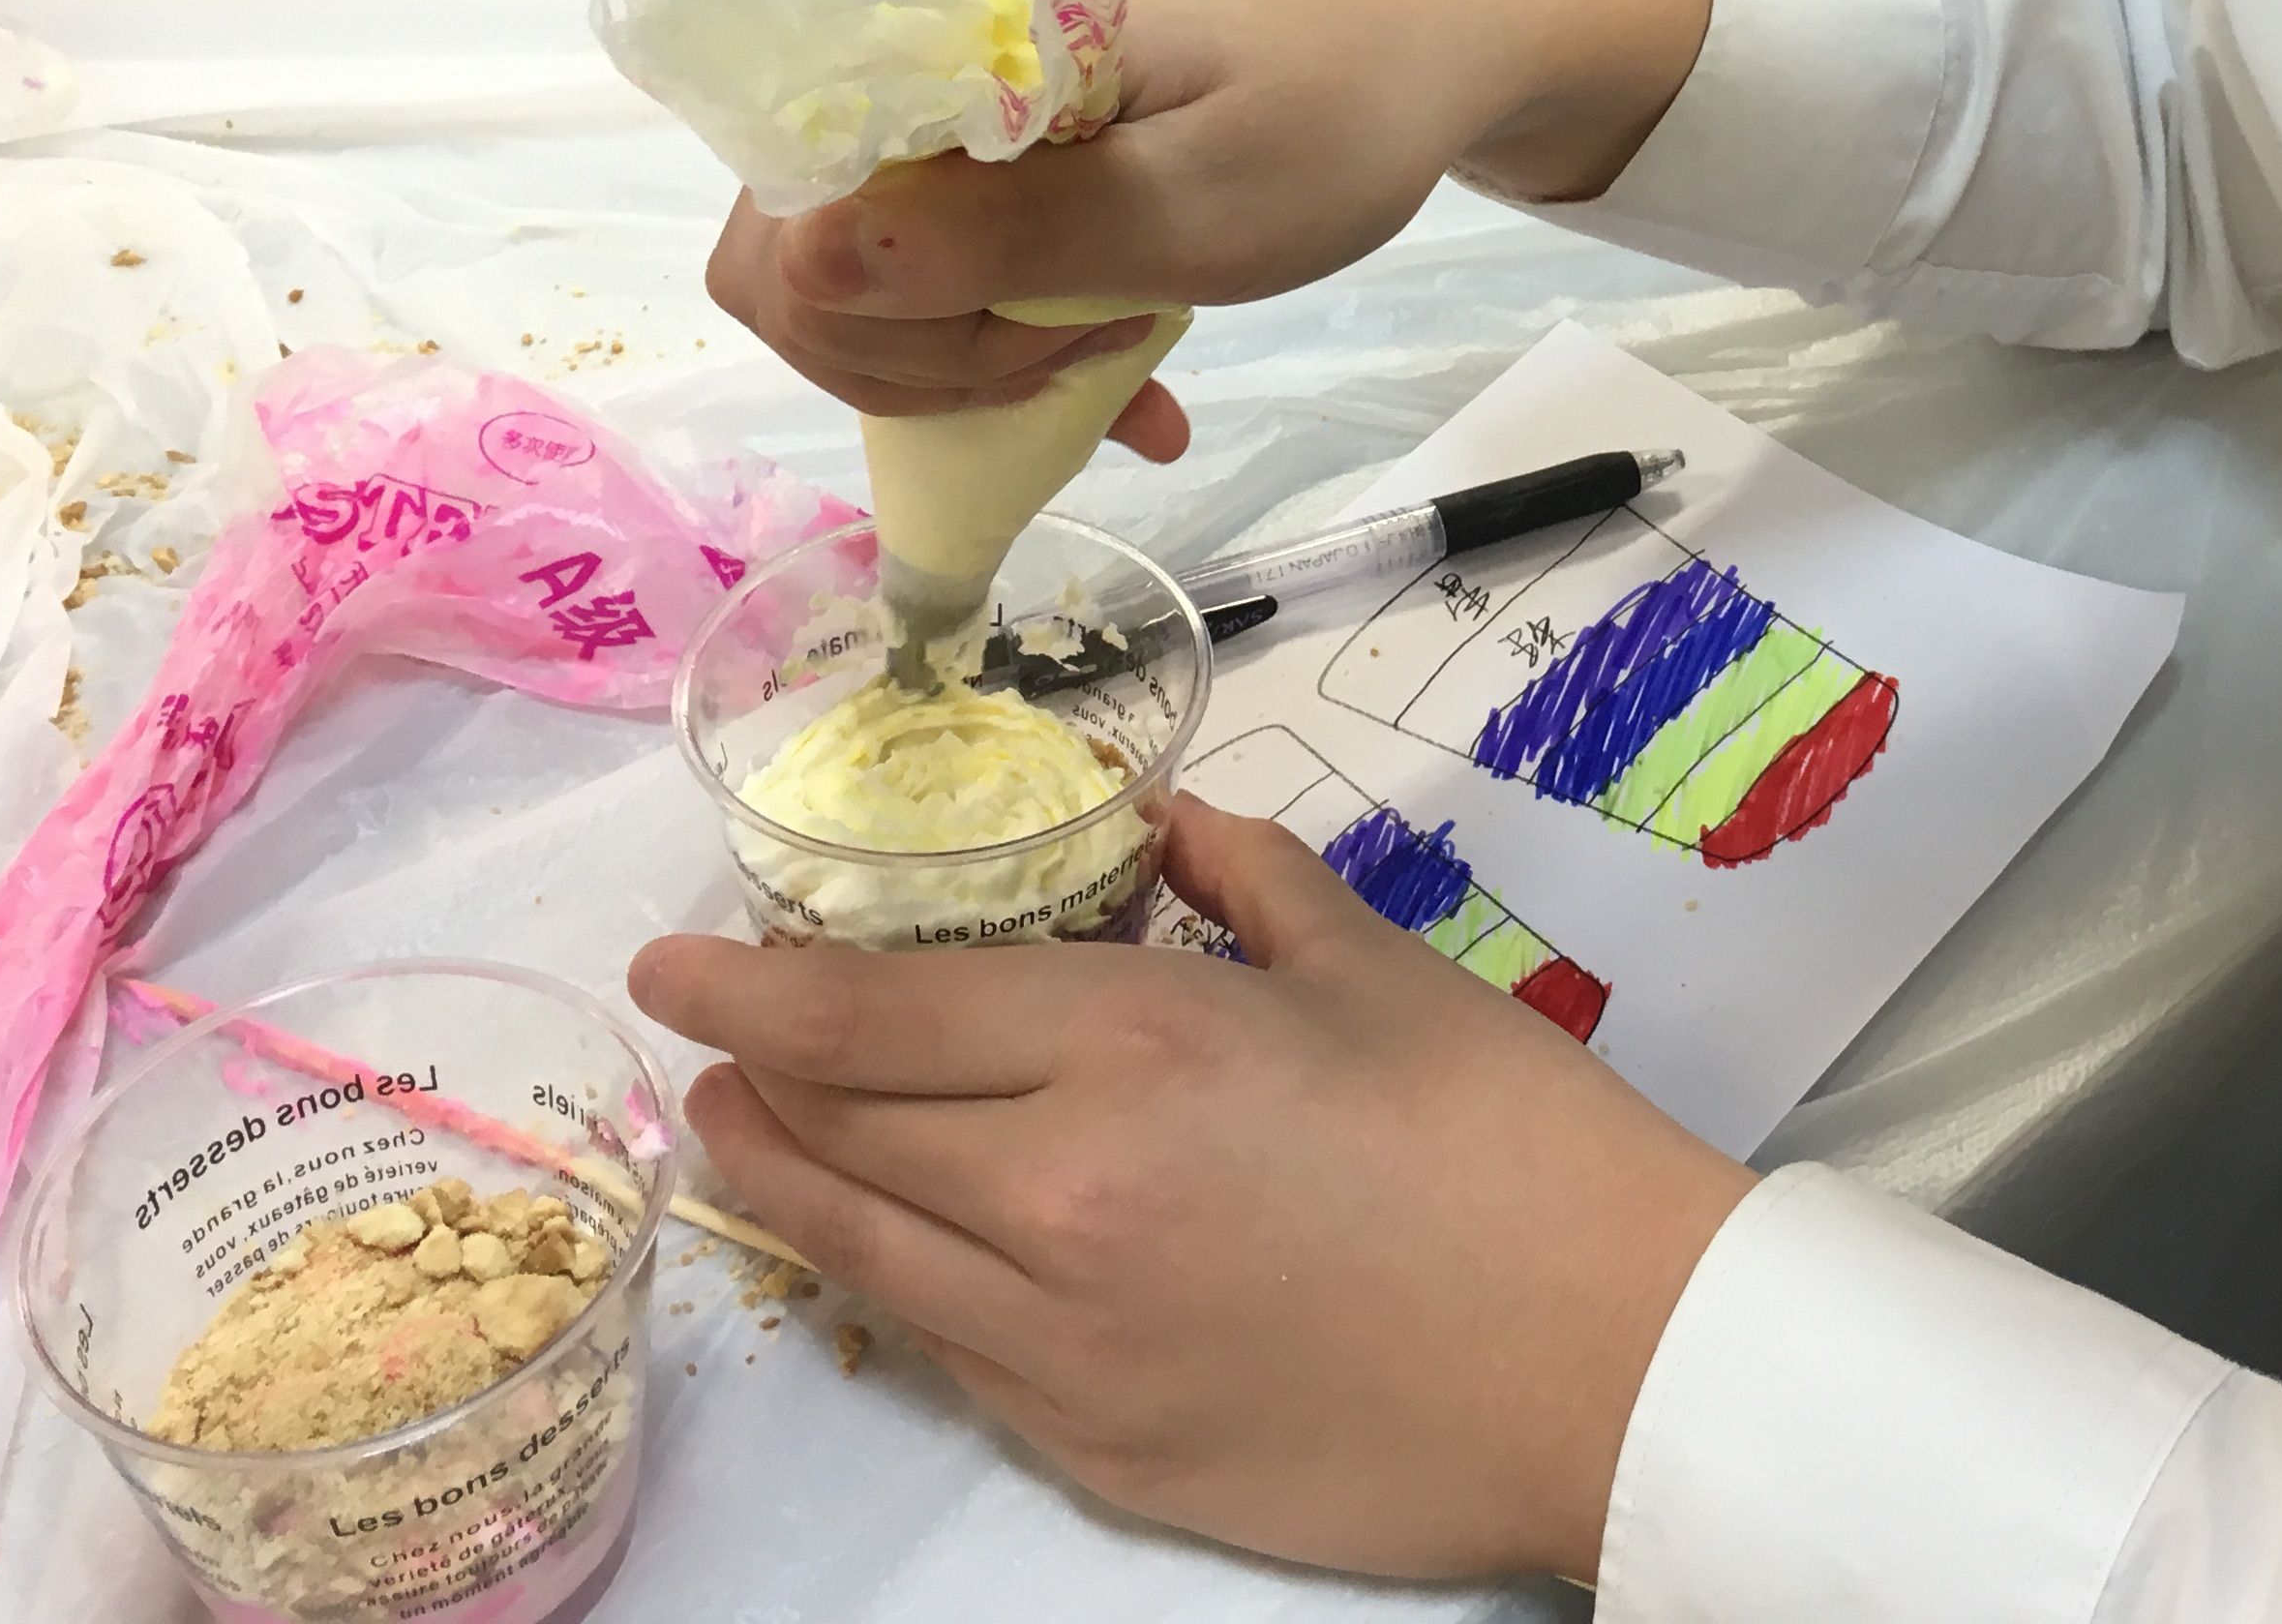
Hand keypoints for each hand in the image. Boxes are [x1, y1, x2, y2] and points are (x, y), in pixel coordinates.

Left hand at [631, 799, 1757, 1577]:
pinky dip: (895, 1286)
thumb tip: (1154, 830)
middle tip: (714, 1042)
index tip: (671, 963)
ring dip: (784, 1187)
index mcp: (1132, 1050)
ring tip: (745, 1136)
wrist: (1610, 1366)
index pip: (869, 1015)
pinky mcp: (1097, 1451)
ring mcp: (1065, 1348)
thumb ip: (1242, 881)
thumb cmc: (1515, 1141)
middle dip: (750, 1079)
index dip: (746, 986)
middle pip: (836, 1135)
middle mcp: (1057, 1201)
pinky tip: (895, 1252)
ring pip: (861, 1260)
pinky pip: (949, 1356)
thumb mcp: (1379, 966)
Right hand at [703, 0, 1712, 449]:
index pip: (778, 222)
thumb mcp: (1190, 205)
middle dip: (922, 359)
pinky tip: (1127, 393)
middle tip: (1078, 366)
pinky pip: (951, 253)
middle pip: (801, 258)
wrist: (1444, 24)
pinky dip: (1016, 334)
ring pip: (873, 269)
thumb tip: (798, 266)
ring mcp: (958, 106)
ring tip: (1118, 371)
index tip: (1018, 351)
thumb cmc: (1338, 106)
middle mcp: (917, 68)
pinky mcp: (1005, 139)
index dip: (866, 330)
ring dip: (973, 359)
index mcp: (941, 52)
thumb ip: (1000, 239)